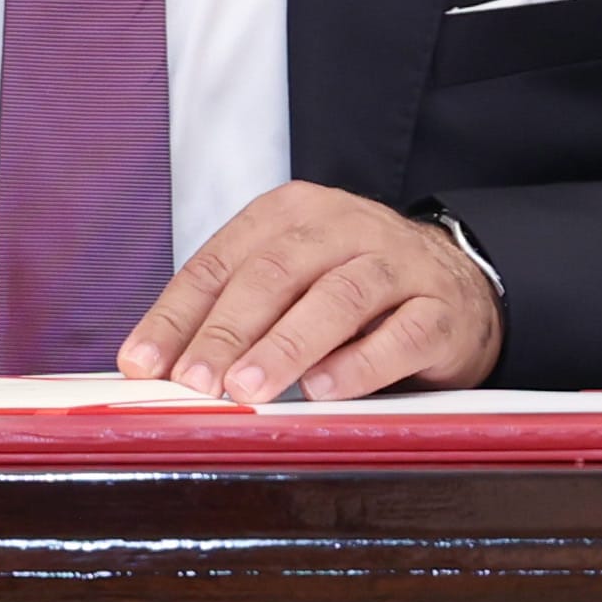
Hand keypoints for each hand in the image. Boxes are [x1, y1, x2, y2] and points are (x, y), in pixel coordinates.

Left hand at [117, 181, 502, 402]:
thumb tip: (163, 366)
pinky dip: (360, 363)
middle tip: (194, 381)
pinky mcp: (441, 308)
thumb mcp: (290, 282)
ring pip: (337, 298)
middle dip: (226, 332)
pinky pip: (401, 334)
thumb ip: (234, 313)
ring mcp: (398, 263)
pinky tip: (324, 388)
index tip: (143, 362)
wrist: (457, 284)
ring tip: (248, 388)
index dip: (176, 314)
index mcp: (290, 213)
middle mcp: (343, 226)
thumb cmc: (353, 286)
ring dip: (286, 345)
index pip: (219, 262)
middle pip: (274, 274)